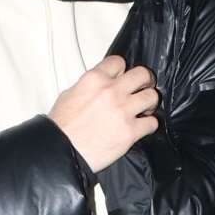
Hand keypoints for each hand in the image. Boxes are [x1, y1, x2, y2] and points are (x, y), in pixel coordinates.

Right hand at [48, 55, 159, 172]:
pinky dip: (149, 125)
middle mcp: (111, 92)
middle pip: (142, 74)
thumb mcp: (69, 95)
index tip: (123, 77)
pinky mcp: (130, 131)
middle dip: (144, 81)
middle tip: (142, 88)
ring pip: (152, 96)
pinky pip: (152, 123)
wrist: (62, 152)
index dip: (122, 70)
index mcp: (94, 79)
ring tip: (143, 109)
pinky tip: (141, 127)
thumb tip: (98, 86)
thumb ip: (88, 85)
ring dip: (149, 103)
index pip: (119, 61)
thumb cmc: (62, 128)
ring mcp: (123, 111)